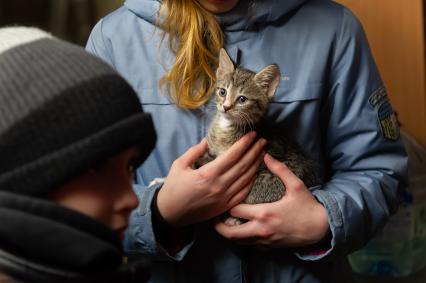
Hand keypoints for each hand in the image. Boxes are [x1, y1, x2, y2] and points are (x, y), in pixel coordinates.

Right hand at [157, 132, 265, 226]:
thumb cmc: (173, 187)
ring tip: (262, 153)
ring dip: (256, 165)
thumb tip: (208, 140)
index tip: (253, 135)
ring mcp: (223, 198)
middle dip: (255, 151)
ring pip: (246, 179)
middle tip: (263, 141)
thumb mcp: (179, 165)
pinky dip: (251, 182)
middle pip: (243, 166)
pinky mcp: (224, 207)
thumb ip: (195, 151)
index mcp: (208, 174)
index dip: (244, 144)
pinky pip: (243, 193)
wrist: (170, 213)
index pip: (233, 155)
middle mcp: (219, 186)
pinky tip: (255, 173)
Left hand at [214, 153, 328, 246]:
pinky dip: (240, 239)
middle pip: (230, 233)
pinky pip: (249, 246)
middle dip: (218, 225)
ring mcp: (264, 241)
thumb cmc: (307, 206)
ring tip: (221, 224)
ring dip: (228, 234)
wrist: (320, 229)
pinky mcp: (268, 247)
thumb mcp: (295, 185)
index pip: (236, 209)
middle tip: (212, 216)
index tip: (222, 197)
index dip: (226, 204)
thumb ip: (279, 169)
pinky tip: (238, 230)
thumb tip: (266, 154)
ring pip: (238, 242)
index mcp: (264, 213)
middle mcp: (260, 229)